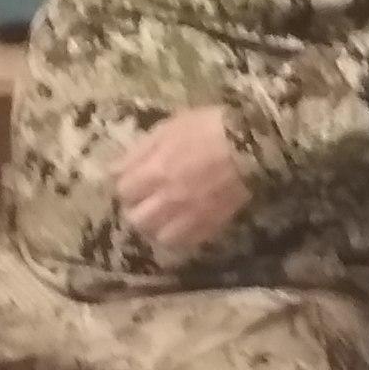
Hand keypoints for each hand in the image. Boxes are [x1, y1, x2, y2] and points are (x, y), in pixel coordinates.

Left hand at [115, 106, 249, 260]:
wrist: (254, 144)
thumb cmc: (210, 127)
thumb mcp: (169, 127)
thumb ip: (139, 151)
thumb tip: (114, 170)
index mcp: (154, 171)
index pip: (122, 191)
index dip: (127, 185)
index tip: (134, 180)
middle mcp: (166, 199)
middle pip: (136, 218)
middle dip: (137, 209)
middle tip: (146, 200)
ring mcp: (189, 216)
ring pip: (159, 236)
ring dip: (157, 226)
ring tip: (165, 215)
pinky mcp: (210, 225)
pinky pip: (187, 242)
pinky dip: (181, 235)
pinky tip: (185, 223)